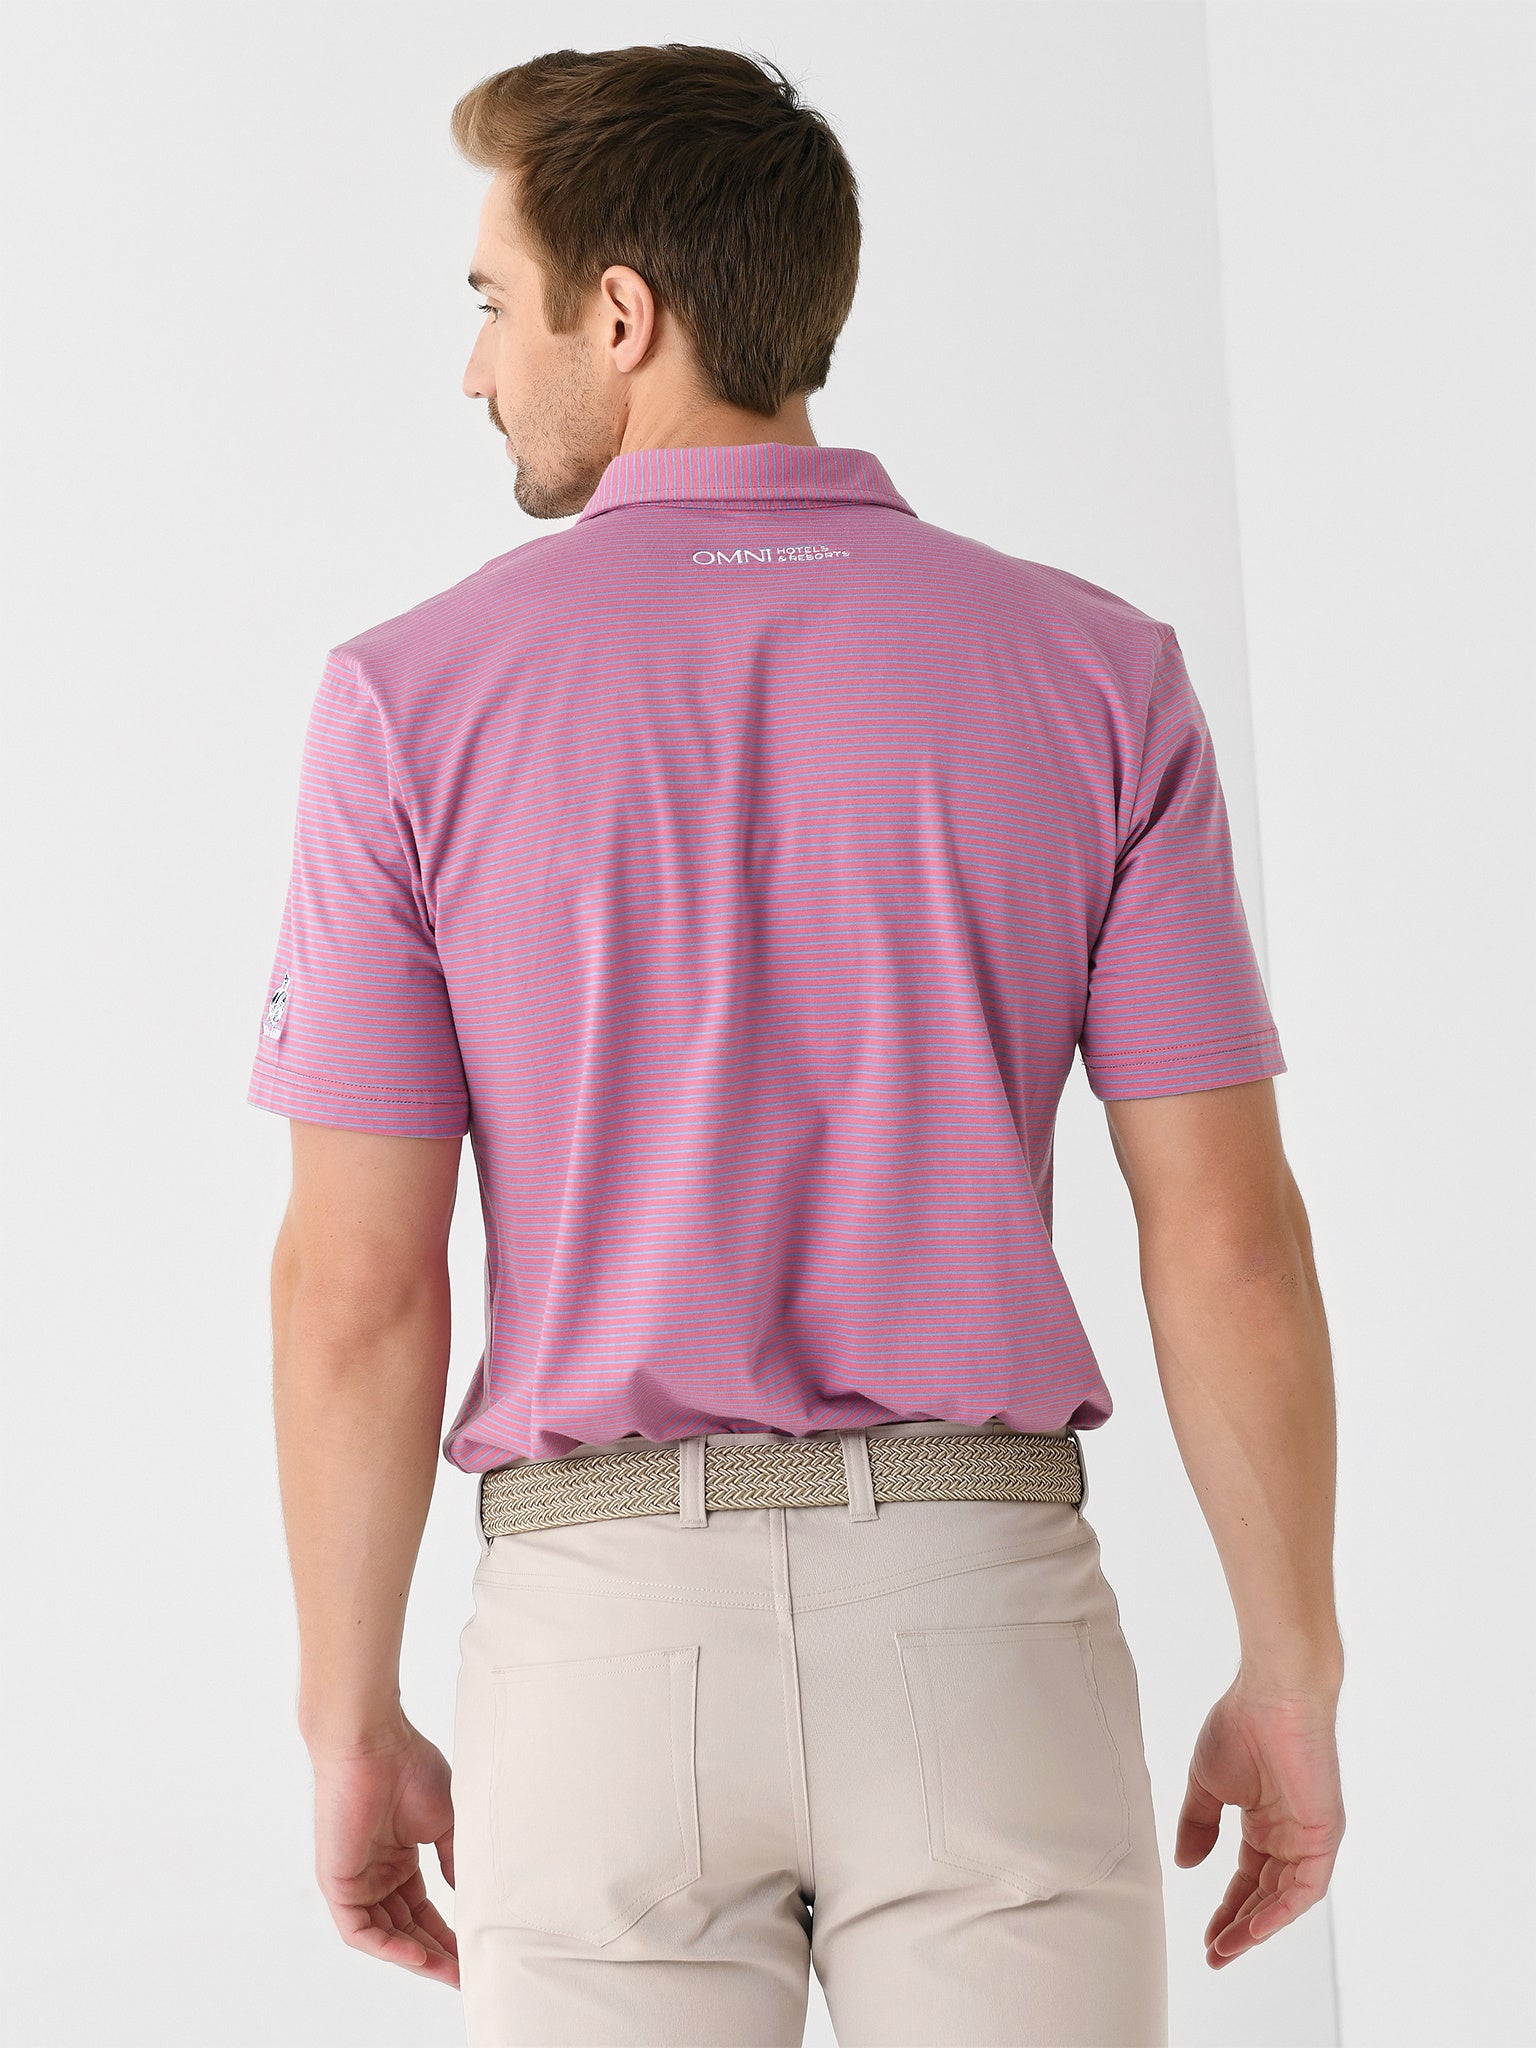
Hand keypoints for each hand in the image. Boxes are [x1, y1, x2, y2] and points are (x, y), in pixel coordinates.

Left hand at [310, 1716, 459, 1987]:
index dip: (447, 1934)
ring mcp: (355, 1880)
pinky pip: (360, 1930)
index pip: (422, 1910)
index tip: (473, 1953)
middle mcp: (375, 1874)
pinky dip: (387, 1947)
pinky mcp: (337, 1883)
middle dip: (435, 1954)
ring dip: (415, 1957)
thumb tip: (468, 1895)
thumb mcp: (445, 1820)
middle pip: (405, 1929)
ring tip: (448, 1971)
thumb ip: (453, 1859)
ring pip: (384, 1935)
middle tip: (464, 1975)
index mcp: (398, 1859)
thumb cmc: (408, 1767)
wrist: (373, 1743)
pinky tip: (417, 1955)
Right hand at [1175, 1673, 1344, 1968]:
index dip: (1226, 1908)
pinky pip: (1305, 1886)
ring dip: (1256, 1927)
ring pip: (1285, 1899)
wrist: (1274, 1693)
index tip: (1206, 1937)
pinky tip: (1254, 1927)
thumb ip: (1198, 1825)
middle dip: (1238, 1927)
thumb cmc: (1241, 1724)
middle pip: (1265, 1895)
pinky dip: (1280, 1910)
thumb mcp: (1207, 1783)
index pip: (1248, 1878)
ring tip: (1227, 1948)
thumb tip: (1186, 1864)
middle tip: (1214, 1952)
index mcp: (1264, 1820)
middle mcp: (1289, 1834)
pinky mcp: (1324, 1835)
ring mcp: (1308, 1836)